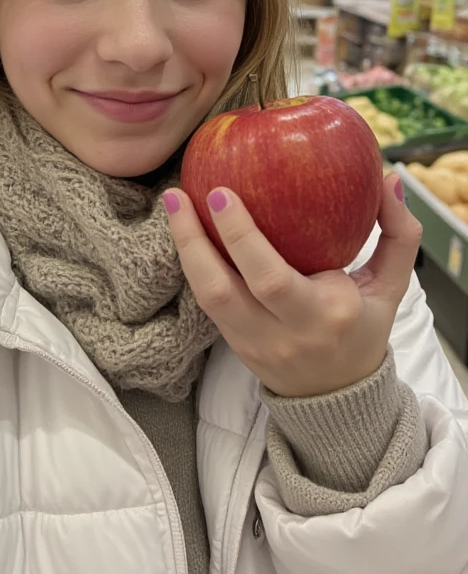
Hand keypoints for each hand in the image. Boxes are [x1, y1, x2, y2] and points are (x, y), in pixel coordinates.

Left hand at [163, 174, 421, 397]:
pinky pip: (204, 302)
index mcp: (324, 314)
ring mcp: (252, 342)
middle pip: (224, 289)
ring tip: (173, 203)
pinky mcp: (233, 344)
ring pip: (204, 297)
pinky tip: (185, 227)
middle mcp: (281, 332)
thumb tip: (389, 177)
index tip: (221, 192)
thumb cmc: (363, 326)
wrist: (339, 396)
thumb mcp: (391, 286)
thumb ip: (399, 233)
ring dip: (183, 247)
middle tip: (181, 195)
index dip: (242, 237)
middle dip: (196, 239)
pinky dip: (191, 262)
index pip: (273, 279)